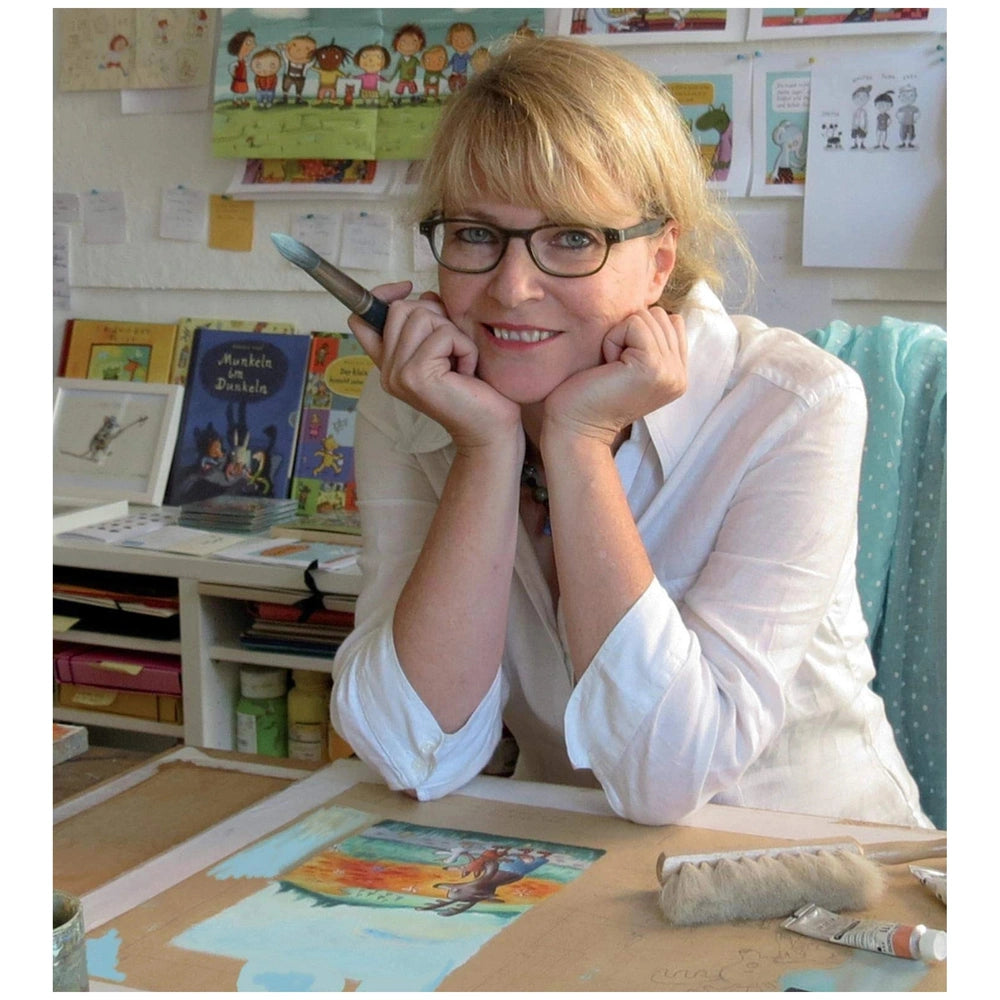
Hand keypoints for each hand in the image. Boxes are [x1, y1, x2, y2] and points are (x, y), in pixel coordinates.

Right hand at [348, 282, 521, 450]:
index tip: (406, 288)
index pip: (361, 320)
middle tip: (453, 349)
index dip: (381, 296)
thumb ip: (431, 322)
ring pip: (421, 317)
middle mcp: (387, 371)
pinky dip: (465, 348)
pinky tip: (467, 372)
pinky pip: (444, 335)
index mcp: (390, 364)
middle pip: (400, 309)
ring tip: (460, 363)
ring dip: (453, 334)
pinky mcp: (415, 376)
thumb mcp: (448, 348)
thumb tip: (426, 296)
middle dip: (436, 318)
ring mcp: (398, 374)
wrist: (490, 428)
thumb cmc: (475, 389)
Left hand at [542, 307, 686, 447]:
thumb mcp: (629, 364)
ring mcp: (670, 371)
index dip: (639, 332)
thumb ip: (650, 342)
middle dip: (629, 332)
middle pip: (660, 315)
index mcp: (678, 374)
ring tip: (611, 367)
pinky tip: (608, 365)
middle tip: (614, 367)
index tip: (622, 363)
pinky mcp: (653, 366)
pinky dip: (613, 339)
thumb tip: (648, 309)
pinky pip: (634, 324)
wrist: (577, 427)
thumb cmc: (591, 394)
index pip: (672, 321)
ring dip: (620, 336)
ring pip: (648, 316)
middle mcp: (680, 374)